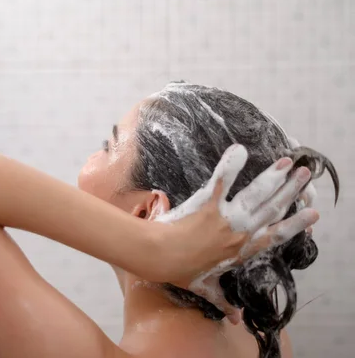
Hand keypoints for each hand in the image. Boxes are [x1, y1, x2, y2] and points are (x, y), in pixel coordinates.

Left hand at [148, 144, 318, 323]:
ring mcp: (226, 218)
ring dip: (274, 177)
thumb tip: (235, 320)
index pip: (275, 236)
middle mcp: (240, 233)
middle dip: (291, 190)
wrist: (158, 258)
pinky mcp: (208, 205)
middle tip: (306, 174)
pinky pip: (222, 181)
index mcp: (241, 251)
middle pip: (272, 208)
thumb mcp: (206, 288)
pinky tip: (239, 150)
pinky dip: (231, 166)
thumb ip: (223, 301)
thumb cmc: (181, 271)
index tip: (313, 214)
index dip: (296, 225)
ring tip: (288, 162)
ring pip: (257, 195)